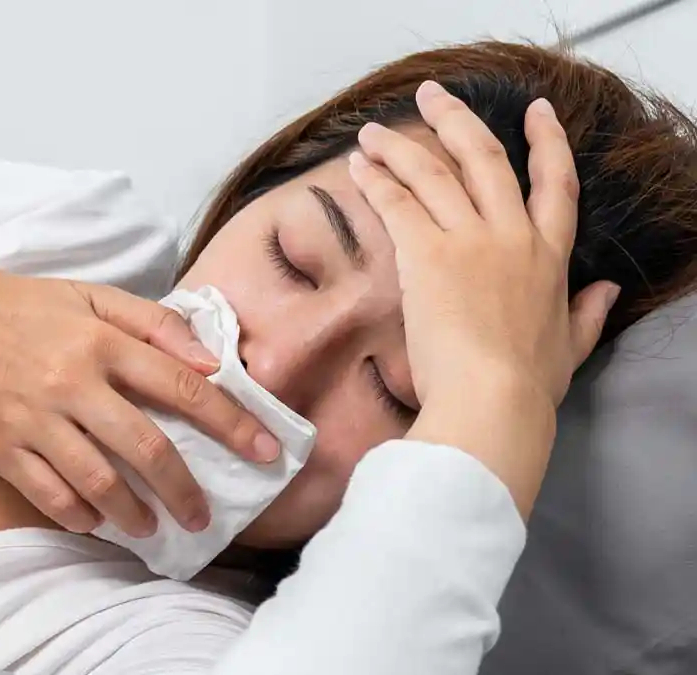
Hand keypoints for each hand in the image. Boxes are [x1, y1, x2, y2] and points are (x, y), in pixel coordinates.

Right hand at [0, 220, 277, 536]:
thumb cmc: (26, 306)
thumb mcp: (93, 296)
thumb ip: (155, 324)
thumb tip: (211, 362)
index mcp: (101, 340)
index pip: (182, 387)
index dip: (231, 423)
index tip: (266, 453)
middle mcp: (70, 381)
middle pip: (146, 447)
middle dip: (185, 490)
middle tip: (203, 515)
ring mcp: (32, 418)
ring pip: (97, 481)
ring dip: (133, 512)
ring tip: (152, 526)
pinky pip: (46, 493)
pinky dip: (77, 513)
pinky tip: (96, 520)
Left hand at [346, 81, 619, 516]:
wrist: (491, 400)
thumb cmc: (528, 385)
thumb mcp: (571, 346)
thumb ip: (587, 314)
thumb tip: (608, 291)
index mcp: (548, 255)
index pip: (555, 183)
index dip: (547, 142)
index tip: (537, 111)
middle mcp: (510, 235)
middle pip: (484, 158)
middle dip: (455, 120)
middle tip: (431, 96)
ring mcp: (468, 240)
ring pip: (433, 173)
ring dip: (400, 146)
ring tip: (373, 131)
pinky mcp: (427, 255)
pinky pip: (398, 204)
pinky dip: (377, 181)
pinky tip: (358, 167)